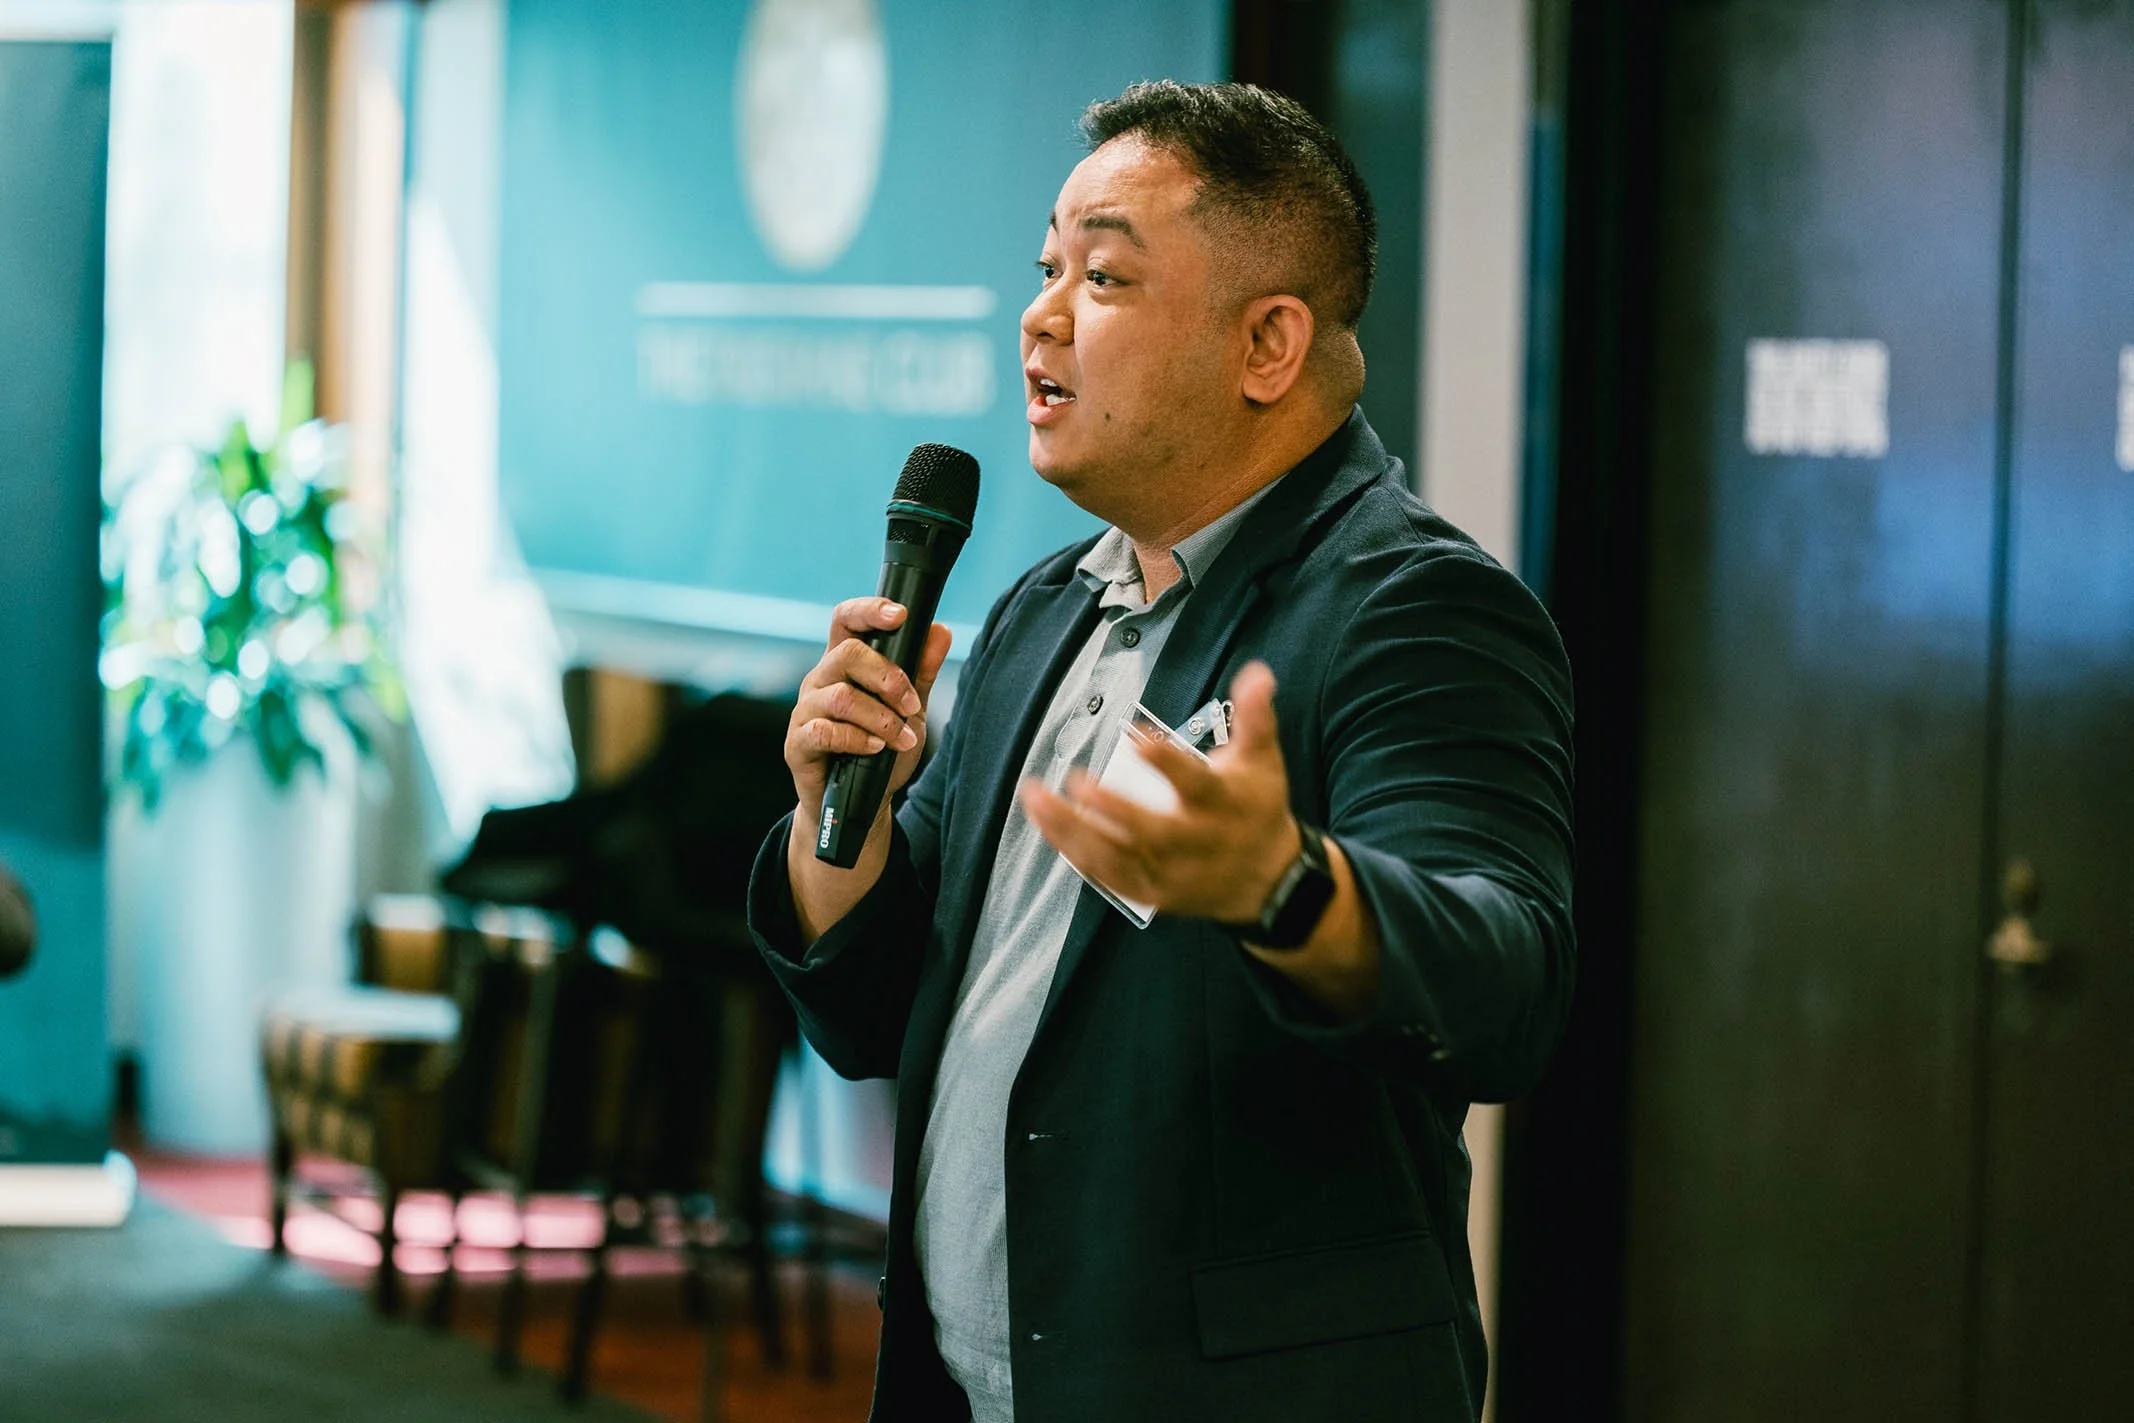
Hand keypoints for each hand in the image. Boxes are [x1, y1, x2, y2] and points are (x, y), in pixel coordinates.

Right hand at [786, 598, 953, 833]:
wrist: (862, 801)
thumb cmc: (881, 749)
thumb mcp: (911, 710)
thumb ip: (922, 672)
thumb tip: (941, 631)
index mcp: (843, 664)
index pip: (846, 621)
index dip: (869, 611)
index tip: (901, 615)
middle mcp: (820, 680)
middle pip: (846, 654)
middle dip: (888, 677)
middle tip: (911, 704)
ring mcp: (805, 711)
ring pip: (841, 697)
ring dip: (881, 718)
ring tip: (902, 738)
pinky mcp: (797, 743)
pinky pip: (825, 731)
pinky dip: (857, 739)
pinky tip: (876, 748)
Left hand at [1020, 660, 1300, 923]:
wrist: (1268, 882)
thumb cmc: (1256, 807)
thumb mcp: (1262, 759)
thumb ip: (1254, 716)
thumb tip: (1256, 671)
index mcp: (1223, 805)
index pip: (1195, 784)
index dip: (1166, 762)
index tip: (1137, 738)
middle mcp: (1196, 844)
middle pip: (1151, 832)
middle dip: (1113, 809)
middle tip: (1075, 781)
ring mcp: (1171, 873)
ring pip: (1118, 857)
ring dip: (1073, 830)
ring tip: (1036, 798)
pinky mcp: (1152, 892)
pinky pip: (1108, 876)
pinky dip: (1075, 852)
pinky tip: (1045, 825)